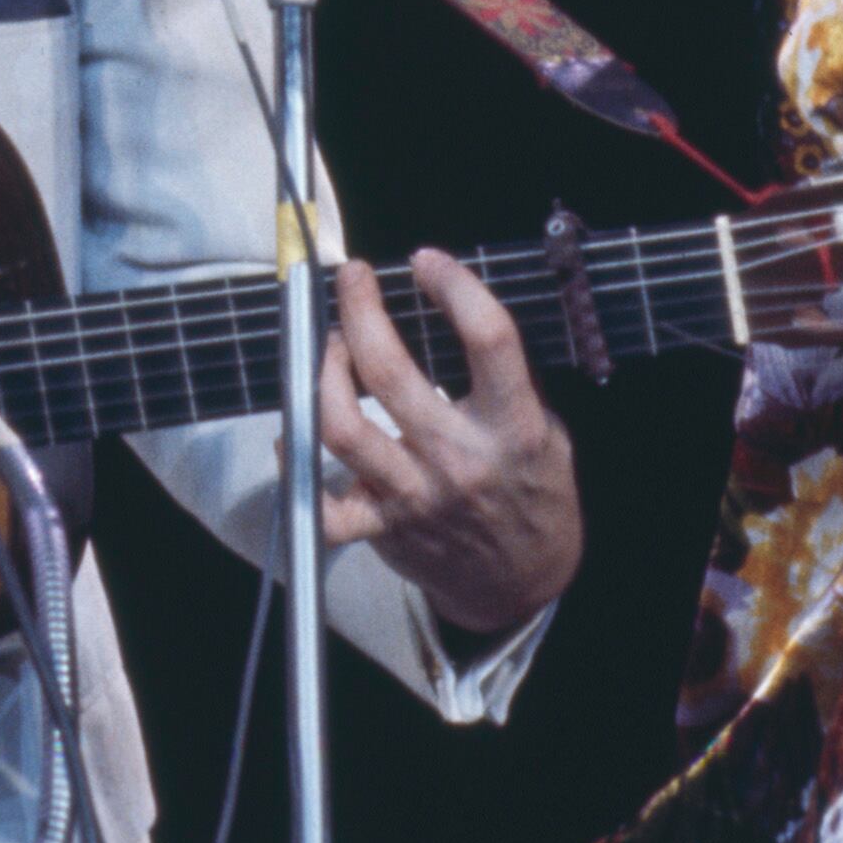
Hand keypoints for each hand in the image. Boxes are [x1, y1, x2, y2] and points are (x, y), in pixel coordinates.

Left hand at [317, 248, 581, 634]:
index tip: (426, 261)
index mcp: (512, 428)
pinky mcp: (381, 527)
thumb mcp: (547, 429)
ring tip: (332, 342)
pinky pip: (320, 503)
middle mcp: (459, 460)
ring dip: (323, 371)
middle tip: (353, 278)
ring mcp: (413, 496)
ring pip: (341, 425)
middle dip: (361, 310)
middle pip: (389, 373)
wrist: (523, 581)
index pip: (488, 340)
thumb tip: (454, 306)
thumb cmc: (533, 490)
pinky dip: (297, 462)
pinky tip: (295, 433)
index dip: (455, 286)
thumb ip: (506, 379)